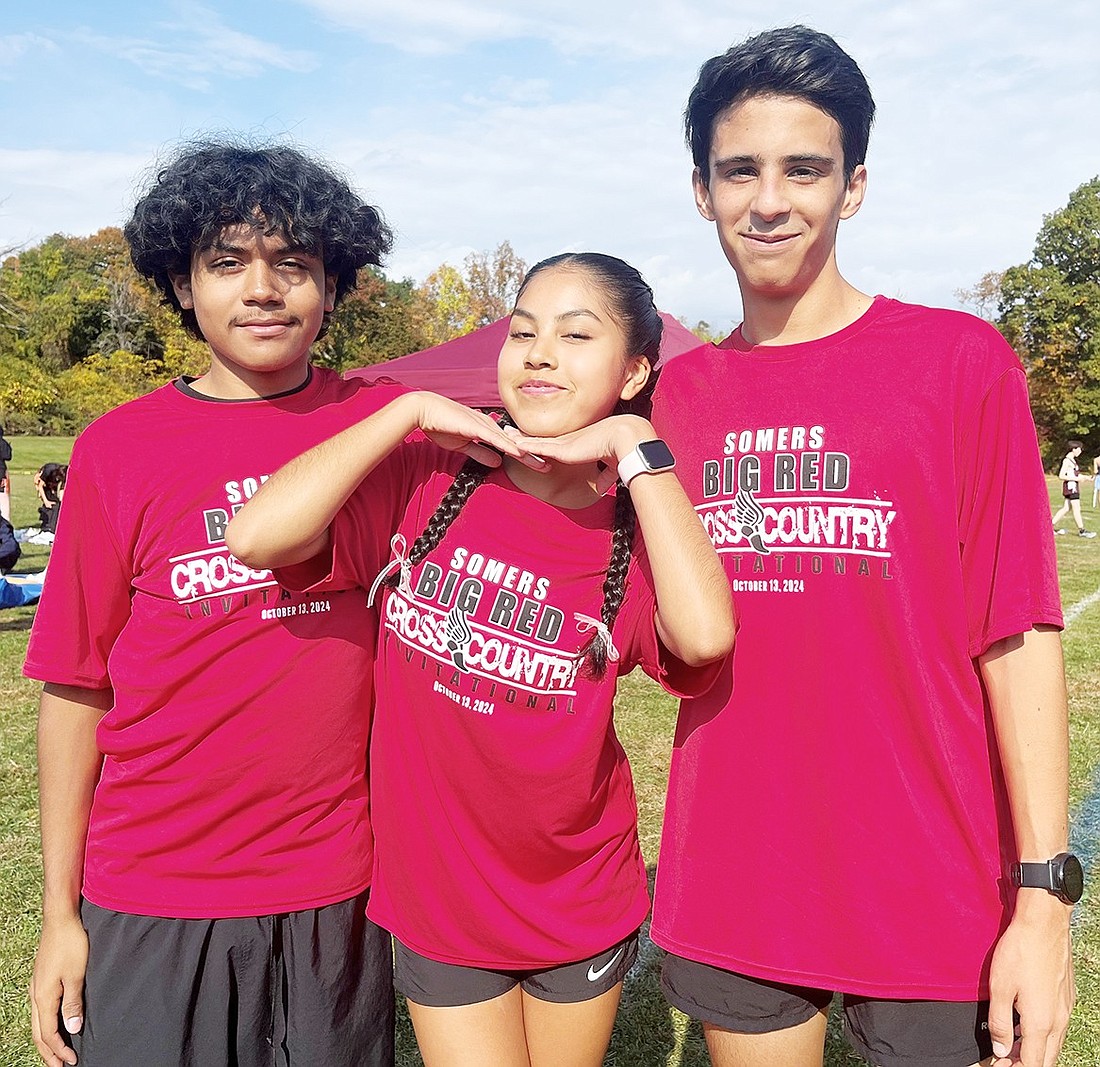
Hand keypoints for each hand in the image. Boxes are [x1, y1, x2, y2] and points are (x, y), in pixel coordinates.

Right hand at [30, 914, 86, 1066]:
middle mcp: (36, 995)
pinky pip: (41, 1011)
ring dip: (47, 1040)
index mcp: (44, 997)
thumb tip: (72, 1031)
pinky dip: (46, 1025)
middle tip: (61, 1066)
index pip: (48, 1034)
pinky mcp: (42, 980)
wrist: (61, 919)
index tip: (72, 1062)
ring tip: (57, 1052)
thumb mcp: (77, 975)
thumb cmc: (71, 944)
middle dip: (49, 1052)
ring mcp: (37, 987)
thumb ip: (74, 1003)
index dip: (59, 1051)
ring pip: (38, 1023)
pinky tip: (54, 1024)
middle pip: (39, 1033)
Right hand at [409, 393, 546, 470]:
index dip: (525, 456)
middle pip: (515, 444)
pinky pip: (495, 439)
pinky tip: (520, 454)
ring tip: (542, 464)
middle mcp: (490, 426)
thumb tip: (497, 463)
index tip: (538, 465)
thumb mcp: (464, 446)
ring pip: (510, 443)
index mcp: (488, 430)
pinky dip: (508, 447)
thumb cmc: (441, 426)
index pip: (510, 446)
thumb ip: (481, 453)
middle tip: (549, 466)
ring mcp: (484, 425)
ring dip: (526, 454)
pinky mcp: (475, 427)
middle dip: (533, 455)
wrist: (425, 411)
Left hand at [511, 414, 654, 493]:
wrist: (626, 440)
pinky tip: (511, 443)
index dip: (544, 441)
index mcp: (580, 443)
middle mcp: (569, 440)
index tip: (535, 439)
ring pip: (536, 440)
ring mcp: (564, 443)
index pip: (556, 442)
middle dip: (526, 435)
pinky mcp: (562, 448)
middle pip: (542, 438)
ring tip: (505, 434)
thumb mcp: (610, 466)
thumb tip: (603, 489)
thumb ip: (604, 476)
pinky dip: (524, 445)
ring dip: (520, 438)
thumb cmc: (622, 451)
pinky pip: (538, 446)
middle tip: (511, 431)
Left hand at [987, 893, 1073, 1066]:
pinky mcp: (1066, 998)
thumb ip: (1000, 1023)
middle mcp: (1059, 1021)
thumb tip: (1001, 1052)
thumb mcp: (1000, 988)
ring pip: (1053, 1044)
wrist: (1044, 925)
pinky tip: (1025, 1025)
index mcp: (1041, 1024)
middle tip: (1002, 1059)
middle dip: (1025, 1063)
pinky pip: (1057, 1028)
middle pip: (1046, 1059)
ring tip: (1011, 1046)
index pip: (1032, 1064)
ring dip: (1034, 1050)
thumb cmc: (1019, 953)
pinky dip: (1042, 1036)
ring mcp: (1065, 1010)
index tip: (996, 1065)